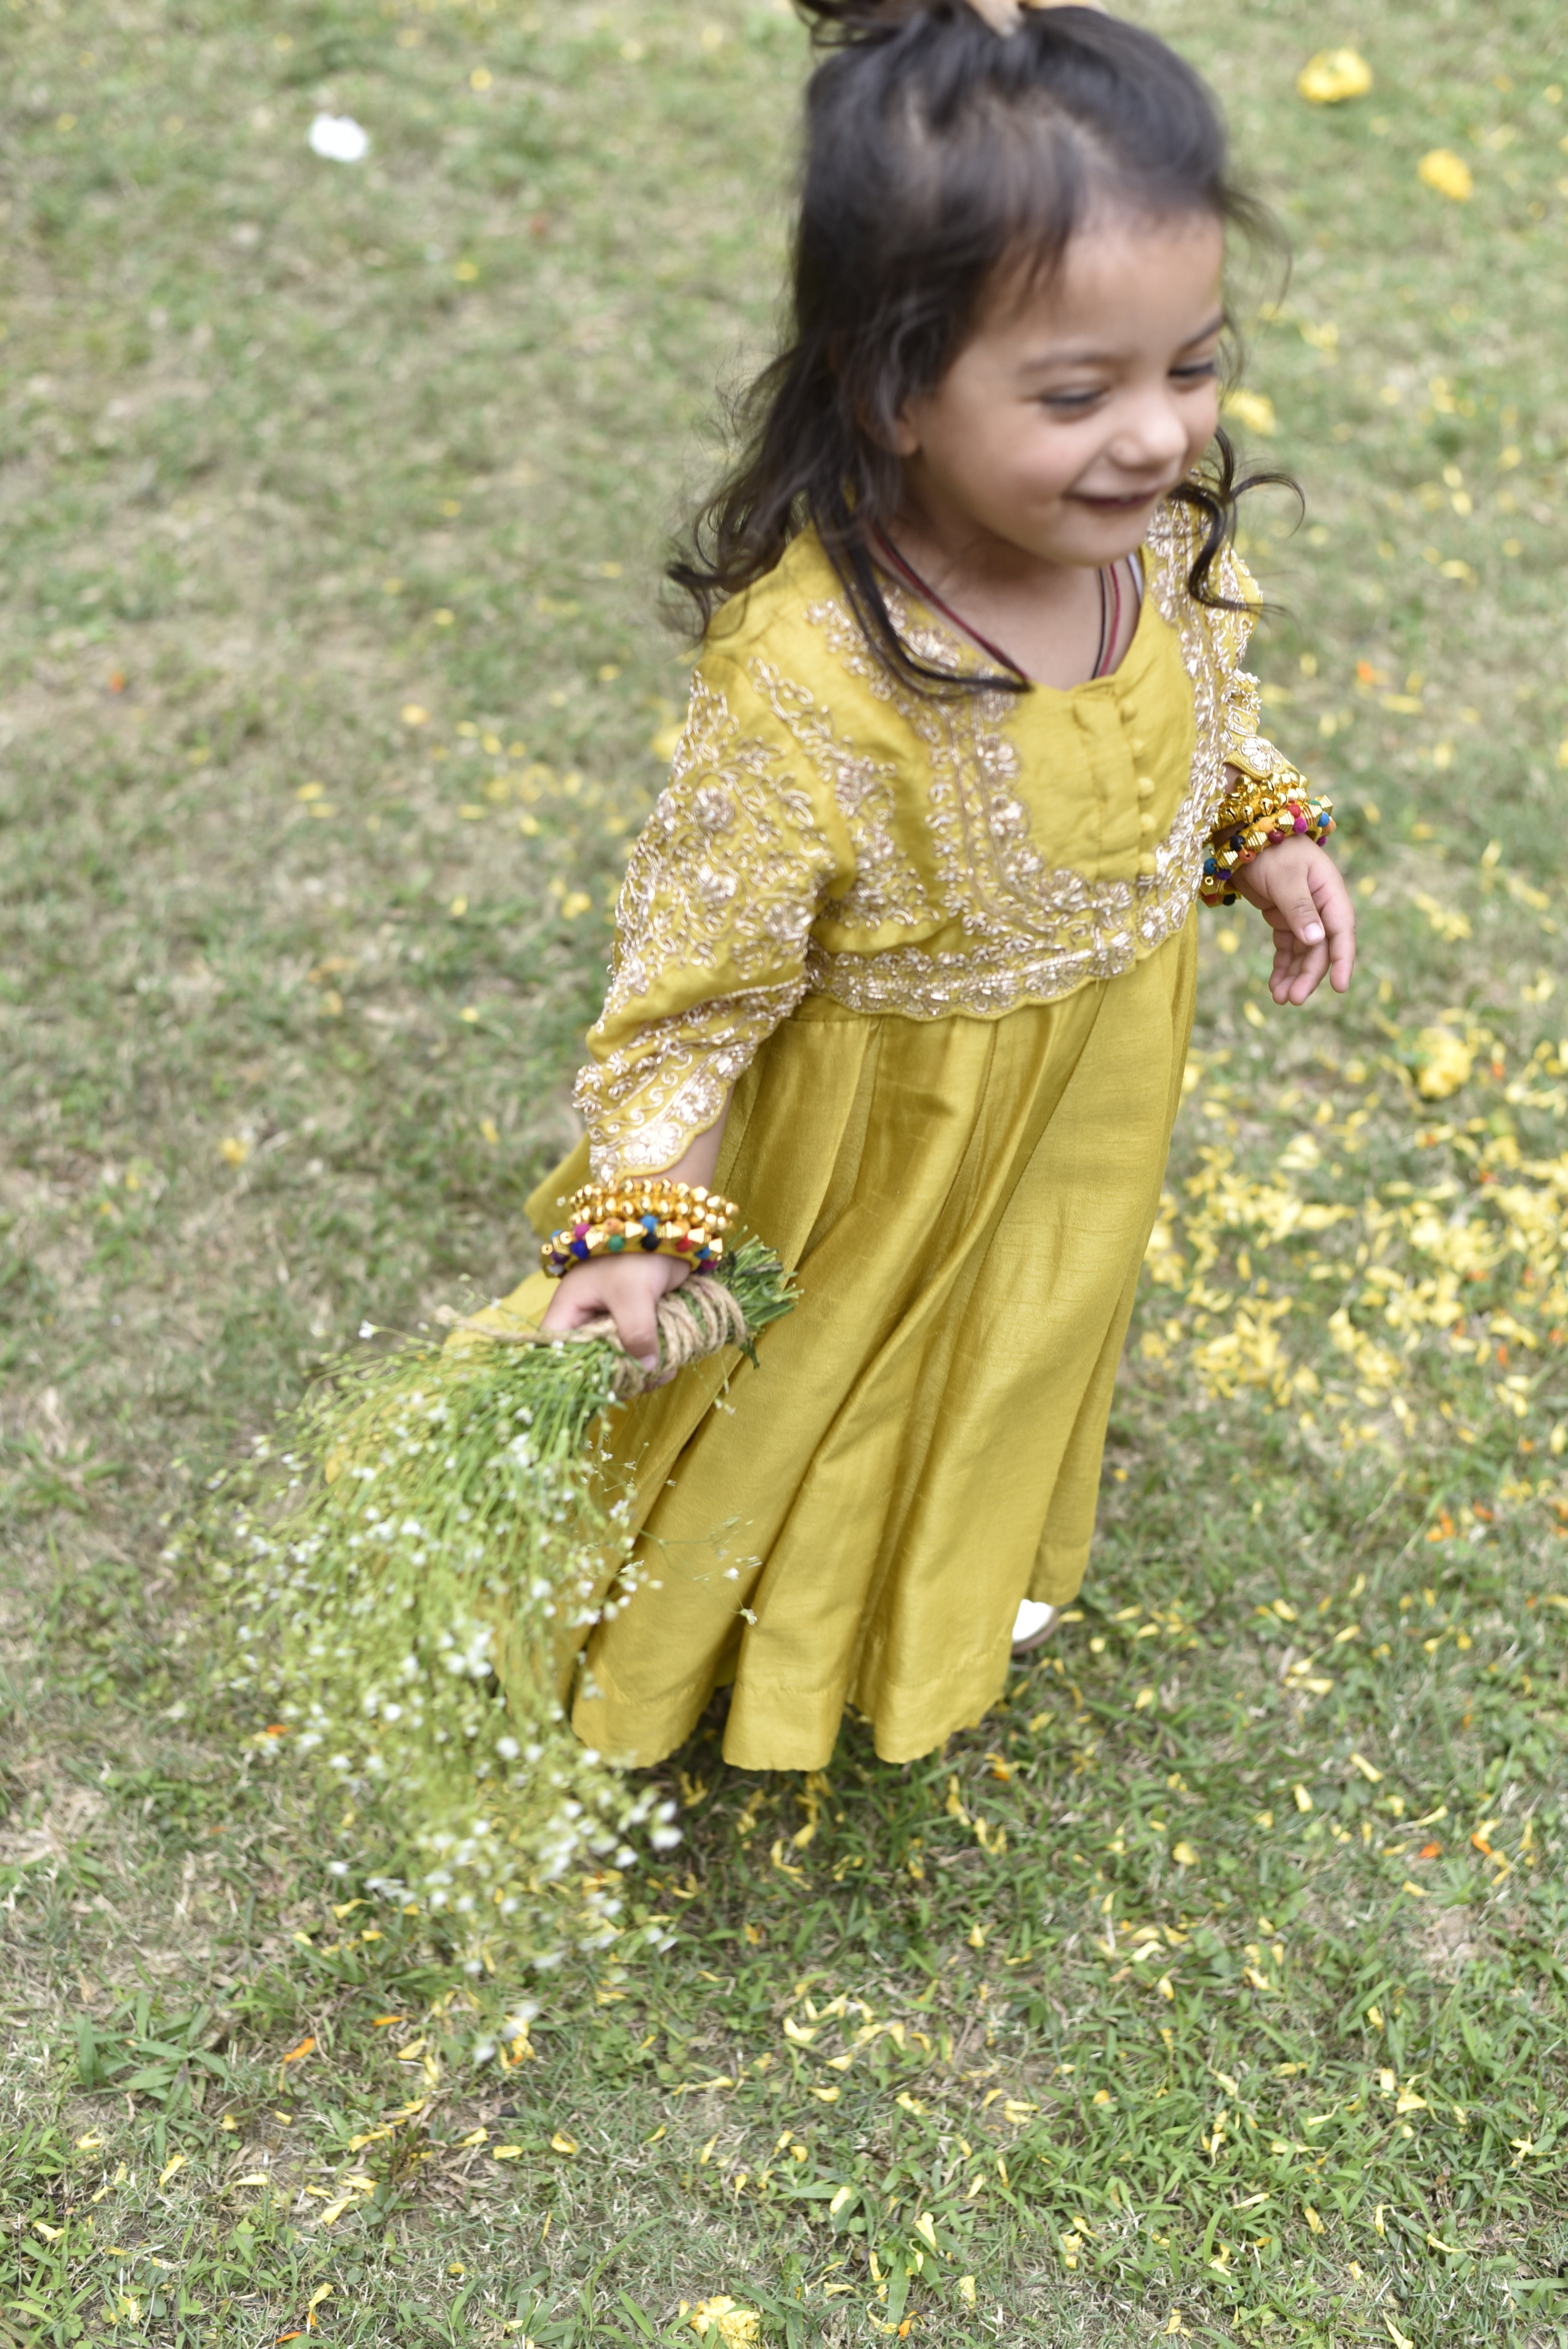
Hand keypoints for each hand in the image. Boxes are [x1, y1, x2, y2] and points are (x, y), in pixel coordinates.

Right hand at [539, 1251, 692, 1372]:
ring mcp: (608, 1325)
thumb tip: (646, 1368)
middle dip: (618, 1377)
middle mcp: (584, 1323)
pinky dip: (653, 1361)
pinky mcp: (632, 1326)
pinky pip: (637, 1353)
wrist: (665, 1229)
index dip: (575, 1376)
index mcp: (568, 1312)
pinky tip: (671, 1364)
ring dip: (641, 1371)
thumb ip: (636, 1331)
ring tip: (665, 1370)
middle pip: (590, 1365)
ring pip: (617, 1363)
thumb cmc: (635, 1254)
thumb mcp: (632, 1293)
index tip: (605, 1387)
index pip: (557, 1355)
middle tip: (647, 1379)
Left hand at [1228, 837, 1355, 1004]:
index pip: (1342, 932)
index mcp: (1330, 893)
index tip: (1340, 988)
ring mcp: (1302, 913)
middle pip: (1320, 948)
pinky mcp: (1284, 917)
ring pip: (1303, 952)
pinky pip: (1287, 948)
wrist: (1245, 834)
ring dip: (1294, 976)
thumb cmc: (1270, 849)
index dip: (1342, 960)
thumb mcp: (1285, 879)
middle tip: (1293, 1000)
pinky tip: (1275, 985)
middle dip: (1308, 975)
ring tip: (1280, 999)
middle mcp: (1321, 905)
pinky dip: (1282, 966)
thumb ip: (1300, 910)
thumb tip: (1317, 942)